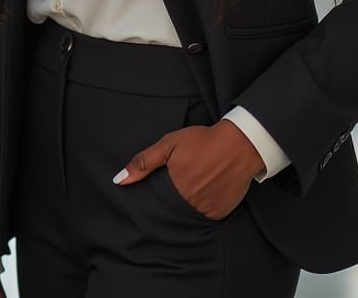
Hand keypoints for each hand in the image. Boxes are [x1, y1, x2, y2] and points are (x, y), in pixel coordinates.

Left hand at [113, 121, 263, 219]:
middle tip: (182, 181)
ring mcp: (207, 210)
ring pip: (189, 213)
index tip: (161, 185)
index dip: (156, 195)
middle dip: (172, 198)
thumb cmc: (201, 141)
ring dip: (187, 203)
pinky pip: (206, 215)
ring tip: (194, 183)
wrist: (239, 143)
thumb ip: (143, 162)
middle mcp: (190, 204)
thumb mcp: (168, 145)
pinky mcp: (221, 213)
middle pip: (172, 209)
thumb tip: (119, 180)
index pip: (157, 202)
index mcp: (174, 189)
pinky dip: (203, 205)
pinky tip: (206, 189)